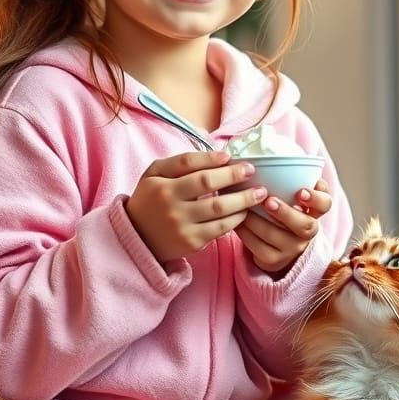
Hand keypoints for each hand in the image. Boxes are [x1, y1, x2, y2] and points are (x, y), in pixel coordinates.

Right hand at [126, 150, 268, 264]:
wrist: (139, 237)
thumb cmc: (152, 198)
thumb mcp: (155, 174)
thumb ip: (182, 162)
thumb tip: (220, 156)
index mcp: (162, 186)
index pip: (190, 164)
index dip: (213, 159)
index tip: (231, 157)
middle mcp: (172, 206)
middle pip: (209, 186)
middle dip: (234, 176)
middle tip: (251, 171)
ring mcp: (183, 227)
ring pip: (220, 210)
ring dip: (243, 200)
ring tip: (259, 193)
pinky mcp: (193, 243)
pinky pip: (221, 229)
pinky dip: (237, 219)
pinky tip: (245, 211)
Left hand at [237, 179, 332, 275]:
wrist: (272, 246)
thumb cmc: (278, 211)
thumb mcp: (286, 195)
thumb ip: (285, 179)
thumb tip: (264, 151)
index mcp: (313, 211)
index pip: (325, 204)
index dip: (316, 198)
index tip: (301, 191)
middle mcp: (307, 231)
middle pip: (306, 226)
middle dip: (286, 213)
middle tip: (268, 201)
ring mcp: (292, 249)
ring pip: (276, 236)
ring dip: (257, 220)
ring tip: (243, 206)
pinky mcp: (274, 261)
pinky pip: (257, 247)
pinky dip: (245, 232)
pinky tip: (236, 220)